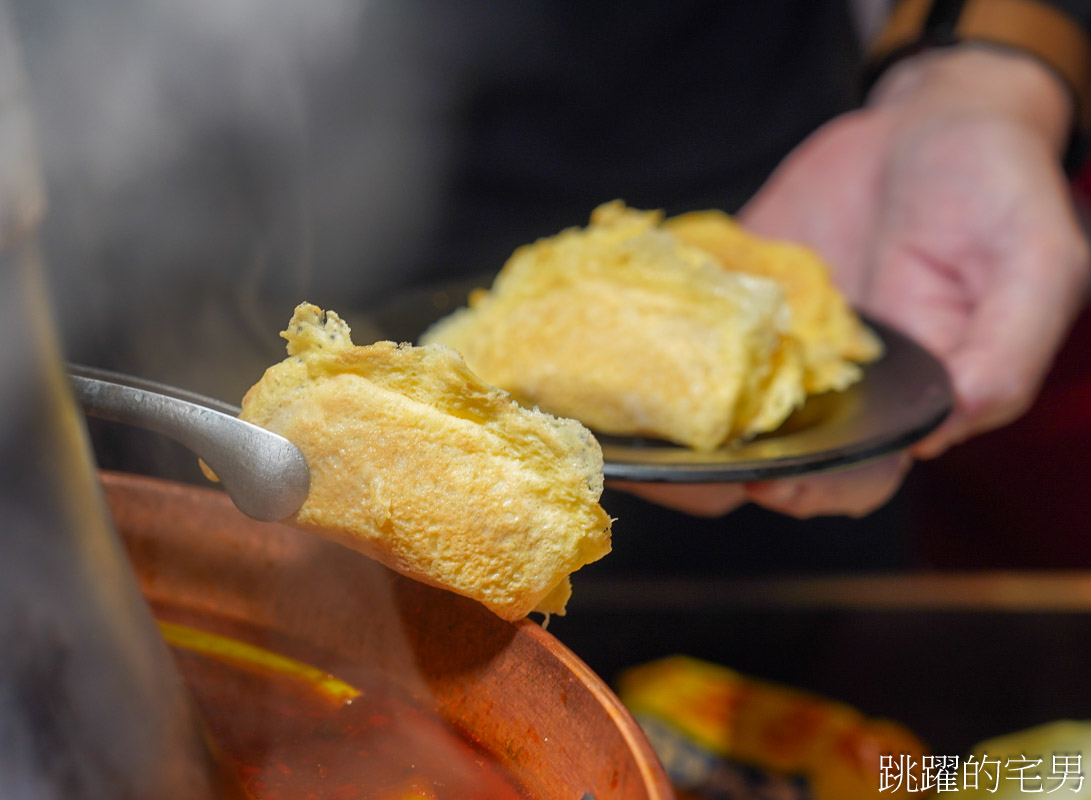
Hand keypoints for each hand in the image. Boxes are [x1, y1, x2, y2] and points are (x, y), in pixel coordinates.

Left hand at [619, 46, 1089, 518]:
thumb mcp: (1036, 265)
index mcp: (898, 399)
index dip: (807, 489)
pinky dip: (635, 332)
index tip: (759, 483)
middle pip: (759, 451)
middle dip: (704, 469)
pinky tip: (592, 335)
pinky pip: (678, 322)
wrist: (931, 119)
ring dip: (655, 416)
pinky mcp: (727, 292)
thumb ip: (1002, 353)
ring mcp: (766, 340)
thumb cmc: (997, 190)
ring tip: (605, 415)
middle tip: (654, 463)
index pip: (849, 474)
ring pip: (704, 402)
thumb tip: (941, 432)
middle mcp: (823, 385)